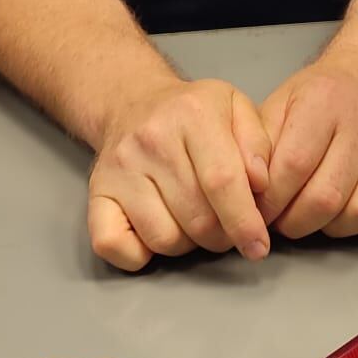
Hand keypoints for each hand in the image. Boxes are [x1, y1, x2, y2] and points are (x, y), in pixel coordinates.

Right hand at [86, 79, 272, 271]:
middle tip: (227, 228)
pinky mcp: (97, 192)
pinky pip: (113, 246)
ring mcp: (119, 168)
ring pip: (164, 238)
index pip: (222, 181)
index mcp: (192, 114)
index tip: (258, 246)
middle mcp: (151, 139)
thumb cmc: (193, 113)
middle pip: (197, 217)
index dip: (244, 222)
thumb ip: (257, 143)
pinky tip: (156, 233)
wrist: (133, 102)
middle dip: (222, 237)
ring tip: (193, 221)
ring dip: (187, 244)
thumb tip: (260, 185)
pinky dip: (138, 255)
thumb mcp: (235, 107)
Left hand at [257, 62, 357, 242]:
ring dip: (330, 228)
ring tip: (312, 216)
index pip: (294, 164)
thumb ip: (256, 146)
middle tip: (281, 221)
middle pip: (326, 196)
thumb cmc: (311, 102)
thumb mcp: (275, 106)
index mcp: (323, 102)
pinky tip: (350, 216)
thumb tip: (246, 192)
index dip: (270, 198)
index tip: (257, 210)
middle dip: (294, 222)